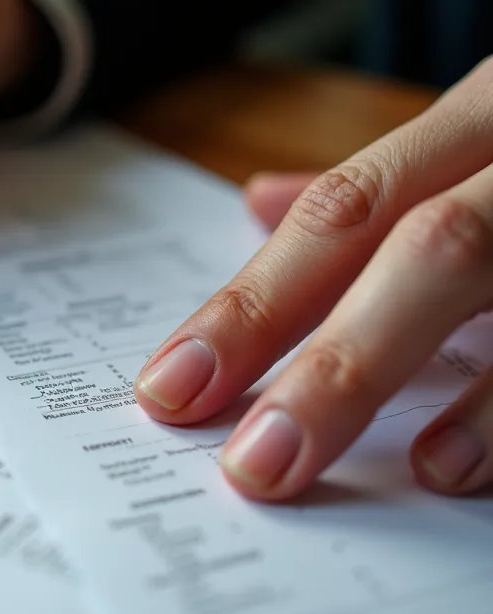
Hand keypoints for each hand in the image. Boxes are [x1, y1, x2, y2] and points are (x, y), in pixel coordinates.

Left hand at [133, 57, 492, 499]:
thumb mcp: (479, 129)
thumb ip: (382, 181)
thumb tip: (259, 201)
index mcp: (480, 121)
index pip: (341, 213)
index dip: (251, 304)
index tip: (173, 388)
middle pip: (430, 251)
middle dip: (338, 364)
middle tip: (257, 463)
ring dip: (479, 398)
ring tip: (413, 472)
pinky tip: (492, 460)